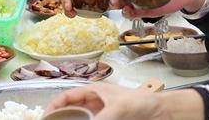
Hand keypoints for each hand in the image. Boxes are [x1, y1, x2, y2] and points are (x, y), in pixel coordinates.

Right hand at [45, 85, 204, 119]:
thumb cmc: (143, 101)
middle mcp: (96, 104)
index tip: (45, 115)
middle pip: (73, 111)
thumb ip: (101, 119)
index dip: (55, 104)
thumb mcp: (119, 108)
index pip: (69, 96)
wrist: (163, 113)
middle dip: (62, 118)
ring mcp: (103, 116)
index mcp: (96, 91)